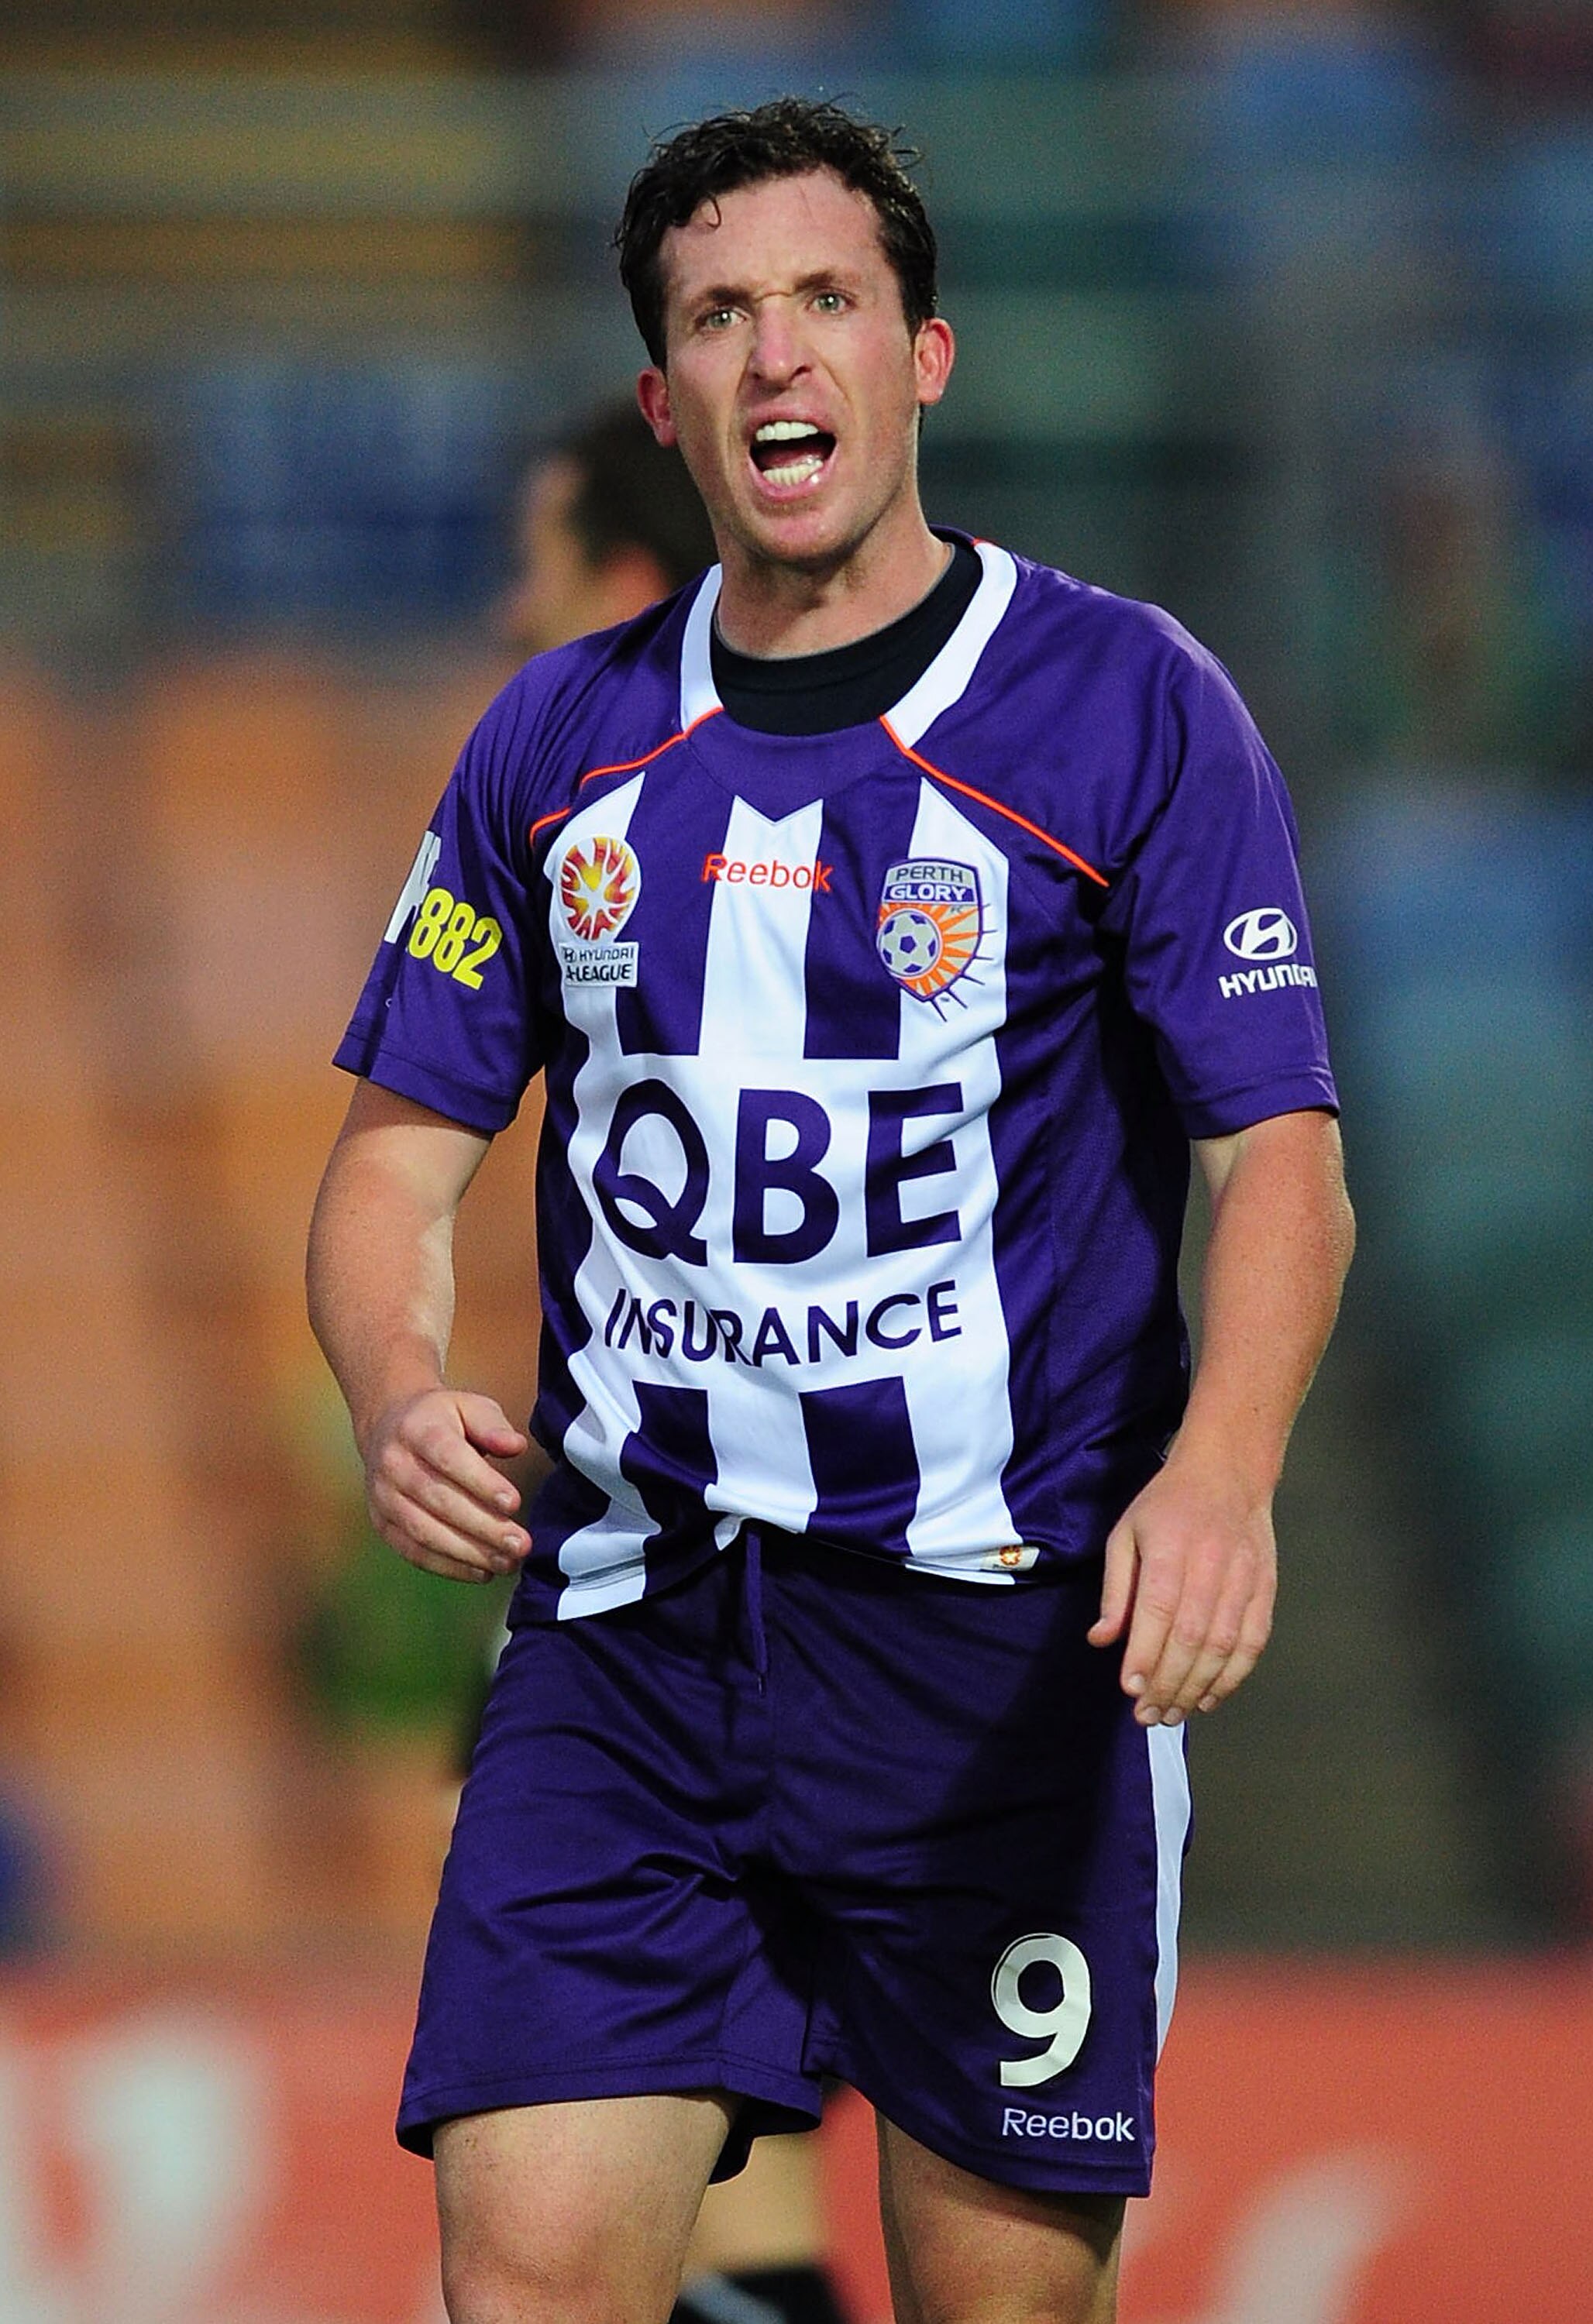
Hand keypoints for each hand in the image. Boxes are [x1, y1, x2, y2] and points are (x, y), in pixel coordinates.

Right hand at [362, 1388, 530, 1583]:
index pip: (448, 1457)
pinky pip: (414, 1551)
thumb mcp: (469, 1407)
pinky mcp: (383, 1524)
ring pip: (424, 1532)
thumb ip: (493, 1425)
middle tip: (521, 1544)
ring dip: (468, 1553)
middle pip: (439, 1500)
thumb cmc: (442, 1420)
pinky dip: (449, 1566)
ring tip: (507, 1563)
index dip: (481, 1483)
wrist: (388, 1427)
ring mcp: (383, 1497)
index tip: (515, 1503)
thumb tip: (515, 1446)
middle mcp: (393, 1464)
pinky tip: (482, 1572)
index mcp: (417, 1429)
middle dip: (483, 1526)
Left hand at [1087, 1449, 1275, 1724]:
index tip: (1131, 1690)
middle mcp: (1210, 1565)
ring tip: (1174, 1714)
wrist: (1228, 1473)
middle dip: (1168, 1684)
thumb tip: (1102, 1640)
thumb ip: (1115, 1590)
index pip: (1158, 1610)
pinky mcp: (1266, 1589)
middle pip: (1191, 1637)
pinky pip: (1253, 1642)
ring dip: (1197, 1688)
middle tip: (1148, 1716)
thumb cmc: (1167, 1505)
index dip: (1145, 1654)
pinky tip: (1210, 1697)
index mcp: (1170, 1548)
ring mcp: (1243, 1578)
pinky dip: (1233, 1676)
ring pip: (1223, 1646)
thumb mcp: (1126, 1534)